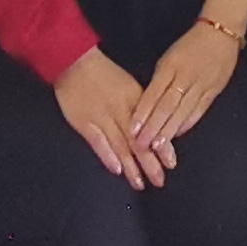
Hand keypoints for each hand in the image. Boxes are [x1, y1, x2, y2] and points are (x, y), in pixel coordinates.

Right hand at [54, 49, 174, 187]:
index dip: (162, 146)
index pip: (152, 127)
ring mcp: (102, 117)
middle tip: (159, 180)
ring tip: (140, 183)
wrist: (75, 61)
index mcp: (134, 99)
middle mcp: (121, 110)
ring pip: (120, 145)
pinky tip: (117, 169)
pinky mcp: (84, 122)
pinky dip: (107, 156)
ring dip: (131, 167)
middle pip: (138, 140)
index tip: (171, 162)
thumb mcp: (128, 85)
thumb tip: (154, 128)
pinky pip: (97, 142)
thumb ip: (140, 106)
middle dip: (150, 163)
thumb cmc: (103, 73)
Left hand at [131, 21, 239, 155]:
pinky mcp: (213, 91)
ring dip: (169, 130)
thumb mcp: (169, 57)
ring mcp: (201, 85)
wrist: (221, 33)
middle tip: (141, 145)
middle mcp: (185, 77)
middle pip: (167, 106)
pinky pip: (198, 111)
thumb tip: (147, 105)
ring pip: (182, 112)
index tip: (133, 130)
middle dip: (153, 127)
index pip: (154, 94)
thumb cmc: (190, 45)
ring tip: (158, 146)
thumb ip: (159, 80)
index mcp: (170, 66)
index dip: (143, 113)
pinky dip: (187, 124)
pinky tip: (177, 134)